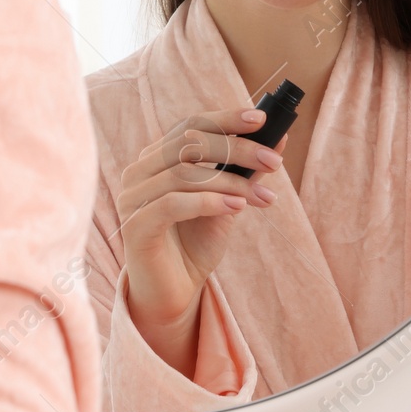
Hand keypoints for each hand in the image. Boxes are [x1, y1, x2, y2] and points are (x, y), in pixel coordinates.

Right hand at [115, 108, 285, 376]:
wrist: (173, 293)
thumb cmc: (195, 244)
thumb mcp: (226, 202)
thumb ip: (245, 172)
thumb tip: (278, 138)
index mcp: (156, 159)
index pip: (189, 125)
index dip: (225, 118)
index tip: (261, 119)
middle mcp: (139, 171)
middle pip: (188, 143)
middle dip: (237, 149)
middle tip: (273, 162)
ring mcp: (132, 198)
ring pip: (184, 173)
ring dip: (230, 182)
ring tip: (263, 197)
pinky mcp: (135, 226)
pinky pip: (172, 204)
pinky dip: (209, 202)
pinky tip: (237, 208)